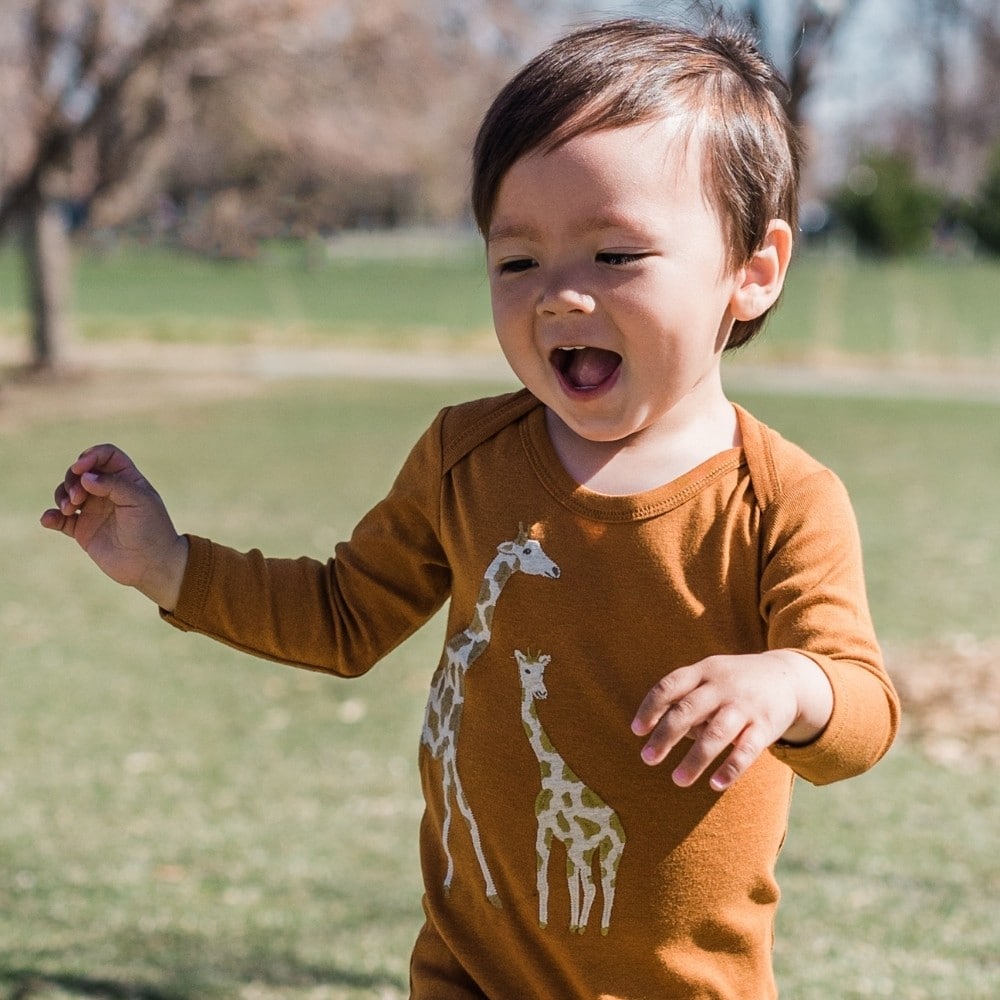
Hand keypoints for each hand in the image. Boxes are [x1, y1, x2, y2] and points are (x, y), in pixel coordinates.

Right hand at [40, 444, 188, 610]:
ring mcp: (94, 510)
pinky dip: (51, 517)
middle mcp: (108, 492)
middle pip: (80, 472)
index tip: (81, 468)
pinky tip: (49, 520)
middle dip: (72, 480)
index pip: (106, 456)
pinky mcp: (83, 530)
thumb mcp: (139, 501)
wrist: (151, 564)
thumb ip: (114, 485)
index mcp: (126, 479)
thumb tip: (84, 476)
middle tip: (78, 499)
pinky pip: (60, 519)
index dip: (91, 456)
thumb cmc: (151, 529)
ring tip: (69, 510)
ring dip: (61, 496)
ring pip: (67, 492)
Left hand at [631, 650, 833, 791]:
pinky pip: (746, 751)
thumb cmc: (734, 682)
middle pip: (687, 711)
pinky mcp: (765, 726)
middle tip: (647, 758)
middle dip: (665, 736)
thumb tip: (660, 734)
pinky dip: (730, 768)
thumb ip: (686, 699)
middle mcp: (722, 687)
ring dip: (695, 759)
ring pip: (716, 733)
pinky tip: (715, 784)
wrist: (788, 676)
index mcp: (703, 671)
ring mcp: (744, 706)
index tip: (637, 730)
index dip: (651, 707)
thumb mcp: (710, 676)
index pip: (670, 686)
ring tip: (678, 780)